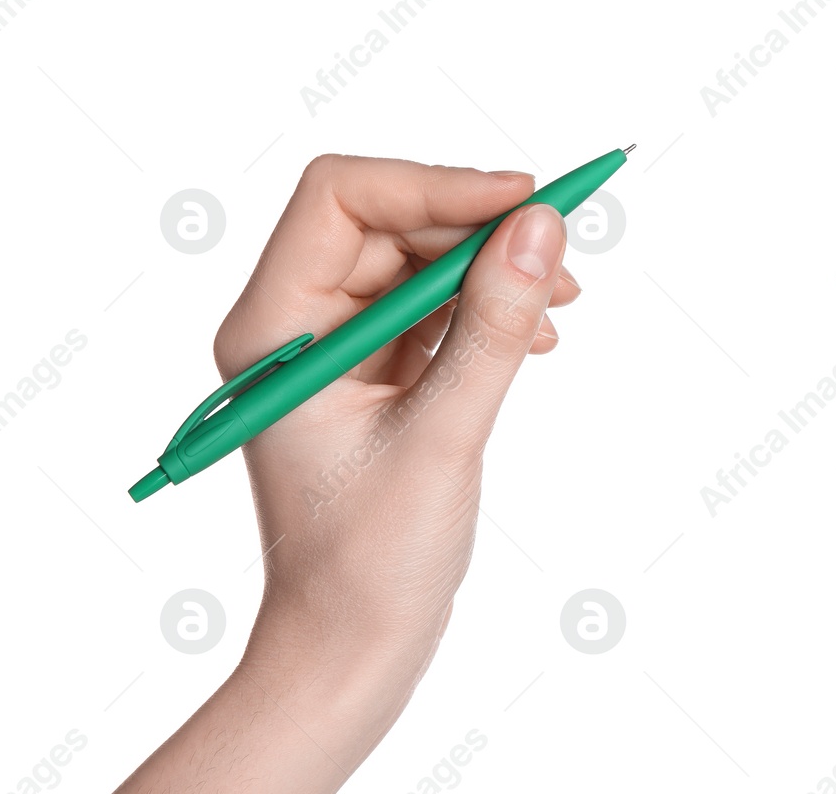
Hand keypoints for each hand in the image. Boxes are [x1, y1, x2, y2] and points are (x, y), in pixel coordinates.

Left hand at [119, 156, 575, 791]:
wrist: (350, 652)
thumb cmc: (366, 564)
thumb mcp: (441, 436)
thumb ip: (492, 325)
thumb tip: (541, 226)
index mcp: (275, 328)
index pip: (341, 196)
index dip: (433, 184)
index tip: (519, 200)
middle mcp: (297, 323)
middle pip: (391, 219)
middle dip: (476, 227)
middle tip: (556, 244)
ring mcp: (338, 346)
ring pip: (421, 257)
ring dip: (493, 267)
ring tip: (559, 299)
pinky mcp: (377, 370)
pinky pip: (437, 303)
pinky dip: (490, 307)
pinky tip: (536, 336)